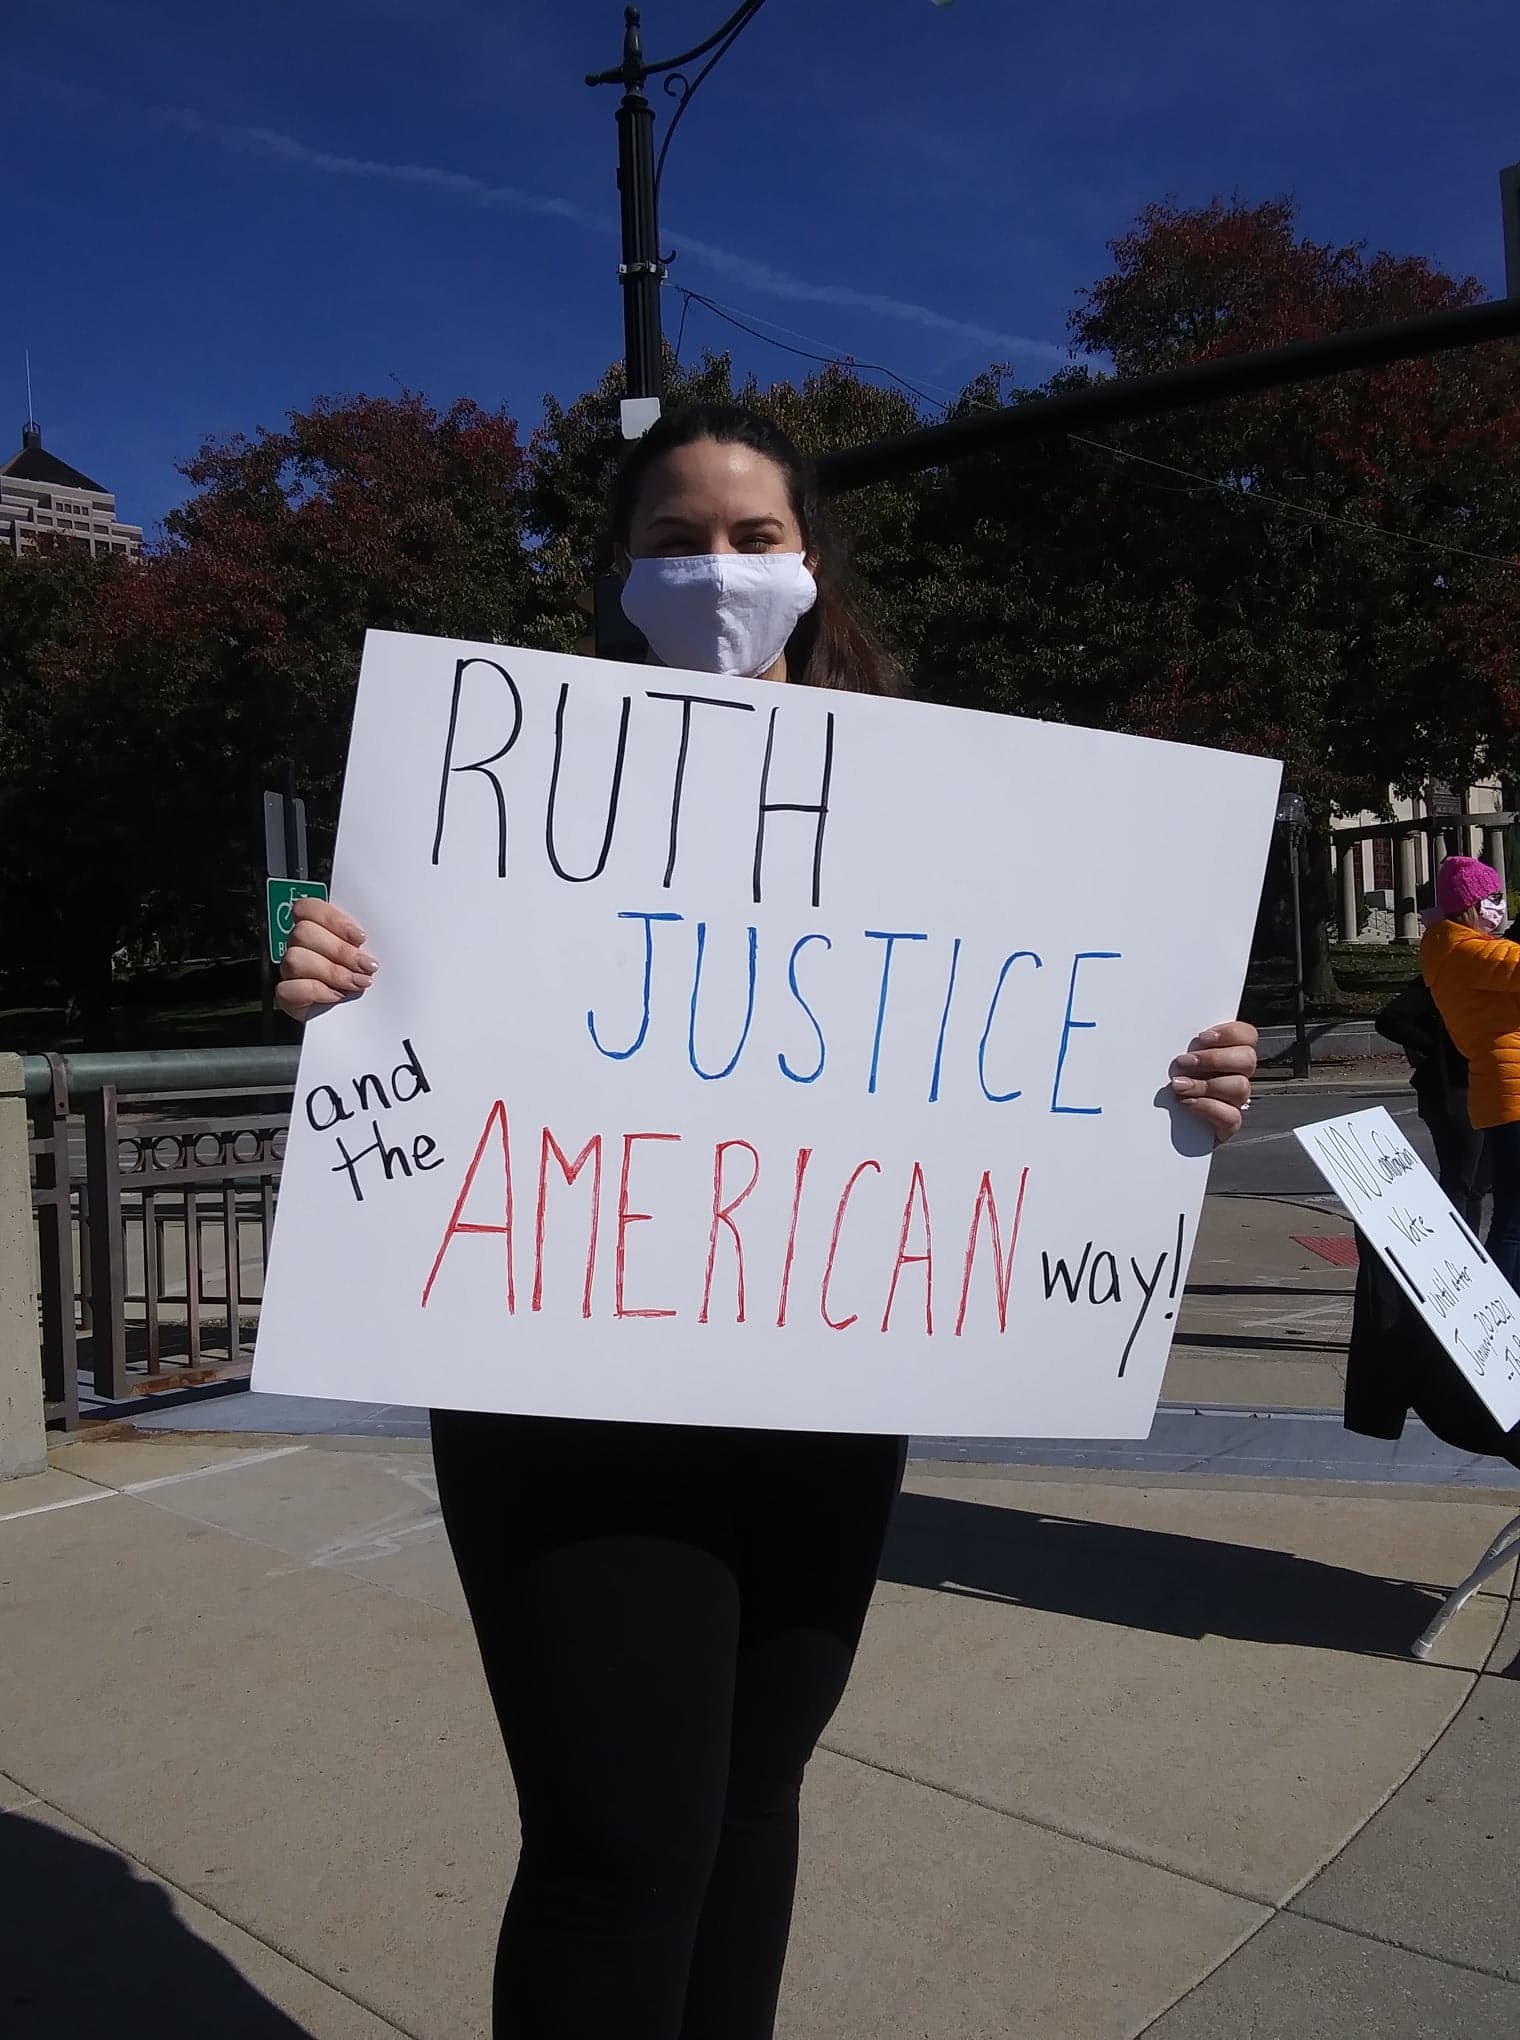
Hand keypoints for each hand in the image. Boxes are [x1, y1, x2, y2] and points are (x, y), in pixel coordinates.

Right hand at [276, 897, 376, 1023]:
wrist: (356, 1017)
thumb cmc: (361, 978)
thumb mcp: (365, 954)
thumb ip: (361, 941)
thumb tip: (369, 939)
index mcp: (317, 927)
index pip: (307, 908)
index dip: (332, 919)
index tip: (360, 937)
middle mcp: (299, 945)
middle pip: (302, 933)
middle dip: (339, 950)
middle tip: (365, 965)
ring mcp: (291, 970)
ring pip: (295, 958)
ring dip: (332, 972)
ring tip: (357, 982)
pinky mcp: (287, 995)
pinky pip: (289, 988)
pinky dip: (317, 991)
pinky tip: (337, 995)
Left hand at [1169, 1020, 1256, 1142]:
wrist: (1152, 1123)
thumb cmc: (1160, 1083)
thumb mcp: (1167, 1057)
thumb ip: (1180, 1042)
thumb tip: (1168, 1025)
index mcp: (1226, 1052)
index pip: (1246, 1036)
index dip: (1231, 1033)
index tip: (1202, 1037)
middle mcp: (1234, 1075)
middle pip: (1247, 1059)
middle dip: (1214, 1059)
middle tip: (1184, 1062)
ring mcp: (1233, 1101)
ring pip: (1240, 1087)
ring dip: (1205, 1084)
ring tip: (1179, 1086)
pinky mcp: (1227, 1125)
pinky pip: (1231, 1116)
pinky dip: (1208, 1107)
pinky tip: (1187, 1103)